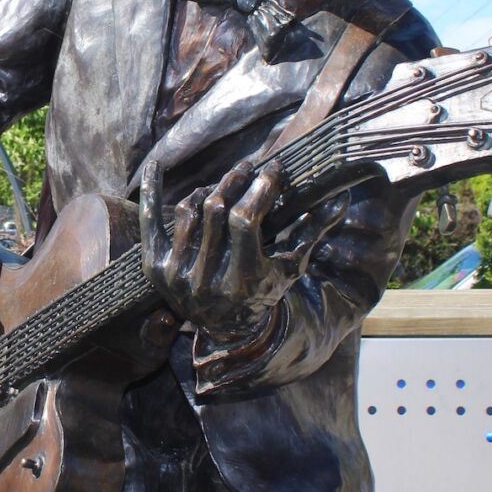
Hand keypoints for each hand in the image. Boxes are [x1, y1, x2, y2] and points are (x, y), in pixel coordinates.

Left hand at [139, 160, 347, 335]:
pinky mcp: (155, 267)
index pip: (244, 220)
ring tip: (226, 184)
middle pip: (217, 210)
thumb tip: (341, 198)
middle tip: (248, 167)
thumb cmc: (264, 290)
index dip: (259, 189)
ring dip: (210, 189)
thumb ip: (312, 233)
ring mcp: (176, 274)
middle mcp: (205, 279)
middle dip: (236, 181)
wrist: (224, 326)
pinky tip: (156, 165)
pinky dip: (154, 192)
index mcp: (242, 279)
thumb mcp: (290, 267)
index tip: (272, 168)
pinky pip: (150, 222)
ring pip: (190, 211)